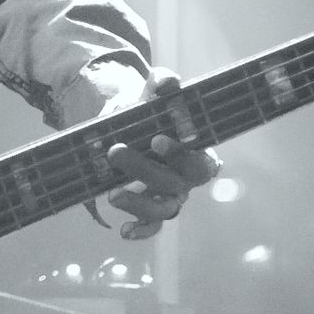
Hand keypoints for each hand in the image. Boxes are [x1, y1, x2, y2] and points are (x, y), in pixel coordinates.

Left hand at [102, 68, 220, 240]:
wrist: (128, 121)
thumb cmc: (149, 108)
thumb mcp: (152, 91)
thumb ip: (161, 83)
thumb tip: (168, 82)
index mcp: (197, 151)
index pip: (200, 161)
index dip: (180, 154)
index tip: (156, 139)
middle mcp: (187, 178)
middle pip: (175, 182)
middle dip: (145, 169)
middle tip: (116, 152)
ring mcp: (170, 195)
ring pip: (164, 208)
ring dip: (139, 203)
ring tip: (113, 194)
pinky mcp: (151, 208)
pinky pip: (152, 225)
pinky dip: (141, 231)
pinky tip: (124, 231)